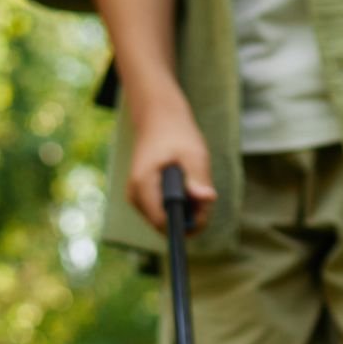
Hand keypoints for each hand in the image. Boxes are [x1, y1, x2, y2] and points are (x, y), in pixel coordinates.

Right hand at [127, 94, 215, 234]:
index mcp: (143, 185)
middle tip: (205, 194)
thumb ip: (199, 176)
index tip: (205, 206)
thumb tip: (207, 198)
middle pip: (164, 225)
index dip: (187, 223)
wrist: (157, 118)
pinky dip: (178, 206)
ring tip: (196, 187)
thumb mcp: (193, 152)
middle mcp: (134, 196)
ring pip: (164, 221)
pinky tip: (187, 188)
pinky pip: (162, 213)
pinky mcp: (141, 199)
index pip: (163, 223)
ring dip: (185, 212)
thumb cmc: (176, 133)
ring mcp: (136, 199)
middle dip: (188, 217)